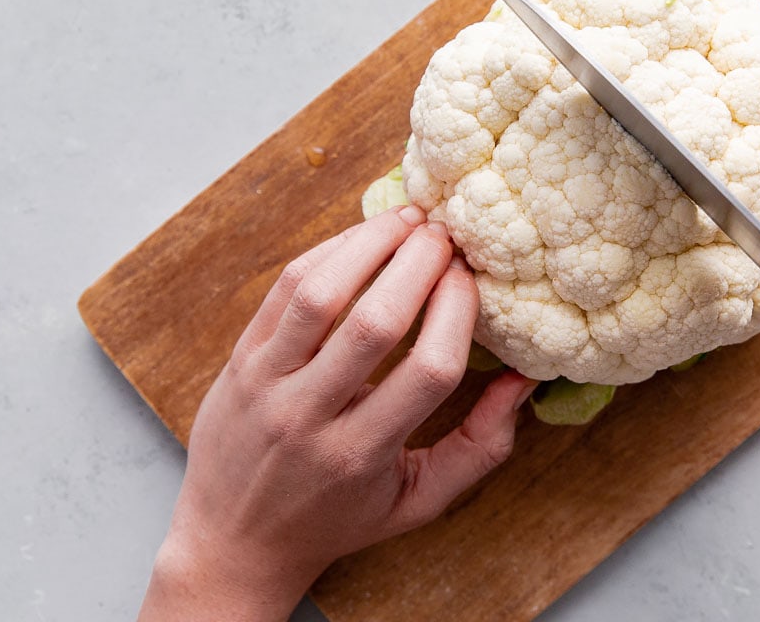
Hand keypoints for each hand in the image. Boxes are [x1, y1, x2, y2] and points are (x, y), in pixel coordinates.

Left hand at [139, 206, 536, 620]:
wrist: (232, 540)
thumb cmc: (338, 519)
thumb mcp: (418, 502)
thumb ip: (480, 447)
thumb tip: (526, 378)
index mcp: (363, 454)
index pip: (427, 371)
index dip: (458, 313)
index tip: (472, 280)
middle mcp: (310, 417)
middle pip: (375, 322)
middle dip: (420, 264)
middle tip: (447, 234)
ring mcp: (267, 384)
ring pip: (320, 294)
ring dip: (370, 243)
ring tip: (408, 219)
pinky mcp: (239, 359)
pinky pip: (283, 290)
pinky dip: (327, 252)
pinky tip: (362, 237)